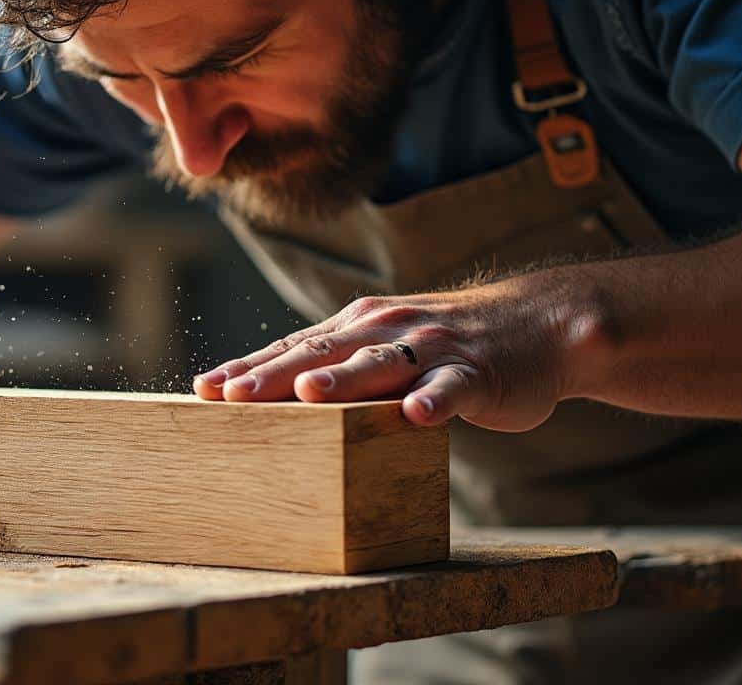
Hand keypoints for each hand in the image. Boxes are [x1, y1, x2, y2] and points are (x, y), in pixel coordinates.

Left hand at [192, 275, 596, 431]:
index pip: (291, 349)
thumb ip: (337, 366)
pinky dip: (437, 402)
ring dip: (345, 380)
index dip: (247, 368)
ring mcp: (432, 350)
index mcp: (356, 327)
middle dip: (273, 376)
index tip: (202, 389)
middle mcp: (386, 330)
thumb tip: (270, 396)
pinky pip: (453, 389)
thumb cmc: (444, 346)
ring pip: (381, 366)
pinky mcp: (477, 374)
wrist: (539, 324)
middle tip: (228, 396)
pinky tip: (418, 417)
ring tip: (310, 395)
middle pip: (321, 355)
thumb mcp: (383, 347)